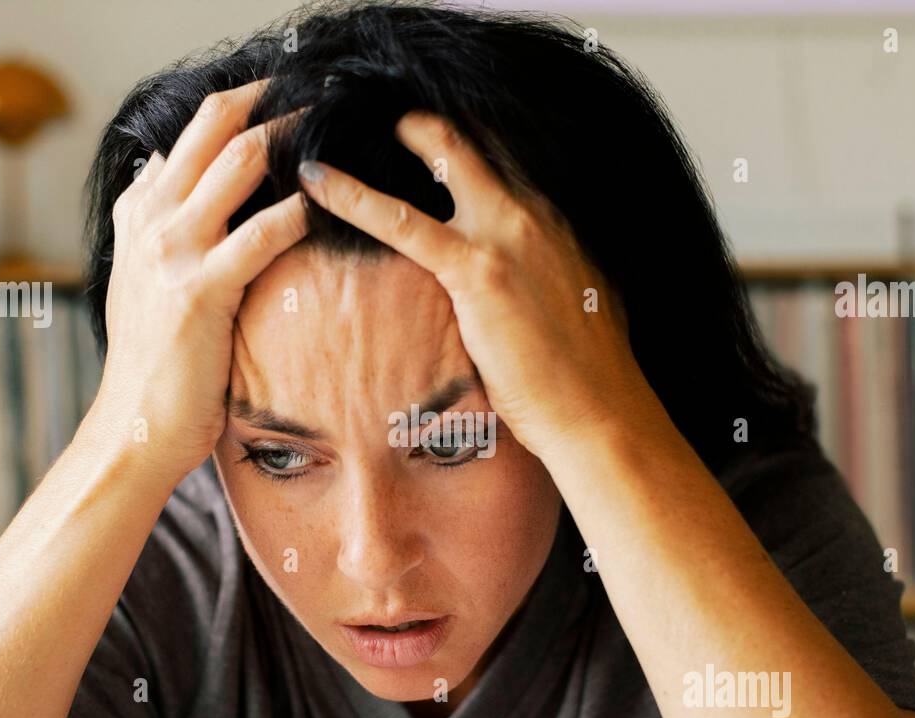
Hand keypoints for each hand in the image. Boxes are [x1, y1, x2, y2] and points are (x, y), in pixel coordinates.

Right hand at [90, 79, 309, 482]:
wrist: (133, 427)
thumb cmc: (154, 361)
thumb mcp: (143, 281)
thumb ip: (156, 225)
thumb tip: (161, 171)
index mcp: (140, 212)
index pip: (195, 129)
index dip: (248, 103)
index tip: (295, 98)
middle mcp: (151, 219)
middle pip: (216, 124)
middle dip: (276, 100)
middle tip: (328, 99)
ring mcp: (171, 251)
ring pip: (239, 161)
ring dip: (296, 139)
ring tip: (341, 135)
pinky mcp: (199, 291)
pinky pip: (260, 234)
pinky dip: (300, 212)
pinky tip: (329, 206)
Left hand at [295, 110, 653, 462]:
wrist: (598, 413)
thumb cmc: (585, 376)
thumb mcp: (574, 306)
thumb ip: (543, 277)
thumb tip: (521, 287)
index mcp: (556, 221)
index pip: (501, 156)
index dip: (459, 137)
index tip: (424, 132)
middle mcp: (537, 213)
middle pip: (476, 138)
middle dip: (427, 118)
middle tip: (383, 107)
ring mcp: (510, 236)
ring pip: (442, 157)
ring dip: (394, 132)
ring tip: (337, 119)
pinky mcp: (478, 272)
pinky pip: (402, 221)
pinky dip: (352, 196)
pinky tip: (316, 182)